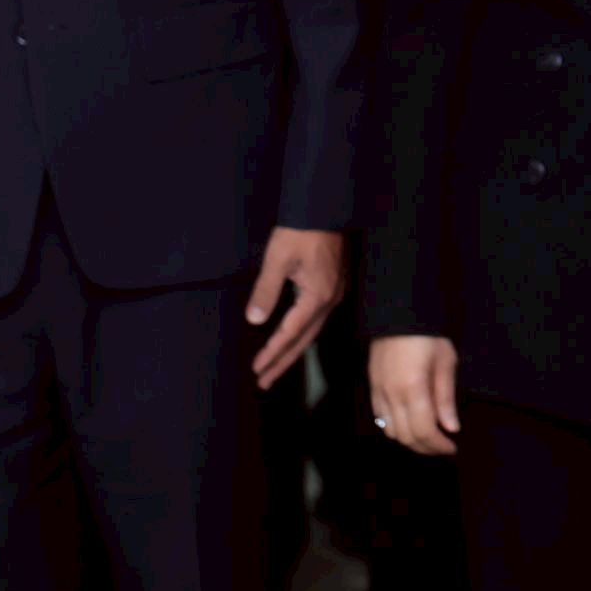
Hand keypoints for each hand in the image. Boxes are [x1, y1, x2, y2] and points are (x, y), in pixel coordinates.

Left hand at [246, 228, 344, 388]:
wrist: (326, 207)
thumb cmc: (300, 231)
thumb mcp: (277, 259)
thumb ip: (266, 291)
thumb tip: (254, 321)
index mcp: (317, 295)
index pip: (291, 333)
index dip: (272, 352)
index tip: (256, 370)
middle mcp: (331, 299)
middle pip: (305, 340)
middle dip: (284, 362)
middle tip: (264, 383)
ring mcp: (336, 293)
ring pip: (313, 331)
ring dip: (293, 351)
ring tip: (275, 368)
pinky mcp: (335, 285)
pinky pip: (317, 319)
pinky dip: (302, 335)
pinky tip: (293, 339)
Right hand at [367, 335, 459, 455]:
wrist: (398, 315)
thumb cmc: (428, 337)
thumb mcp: (445, 363)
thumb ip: (445, 398)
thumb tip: (451, 428)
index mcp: (413, 389)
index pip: (423, 431)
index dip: (438, 445)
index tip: (451, 448)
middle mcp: (391, 396)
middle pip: (406, 437)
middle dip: (426, 447)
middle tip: (443, 447)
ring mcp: (378, 393)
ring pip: (391, 432)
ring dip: (410, 441)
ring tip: (429, 438)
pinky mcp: (372, 389)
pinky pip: (380, 419)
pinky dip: (395, 429)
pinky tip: (410, 425)